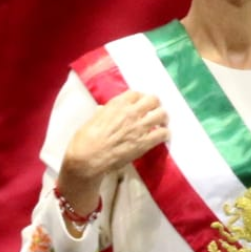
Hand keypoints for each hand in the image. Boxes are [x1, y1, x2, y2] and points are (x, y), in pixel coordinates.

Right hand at [57, 91, 169, 213]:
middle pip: (153, 100)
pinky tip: (162, 137)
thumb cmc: (85, 139)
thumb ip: (105, 112)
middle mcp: (131, 112)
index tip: (140, 104)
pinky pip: (163, 134)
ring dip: (163, 118)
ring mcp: (139, 127)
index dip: (140, 99)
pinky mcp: (144, 143)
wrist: (87, 158)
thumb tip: (106, 111)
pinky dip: (165, 134)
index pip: (136, 93)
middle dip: (155, 105)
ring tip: (161, 123)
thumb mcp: (94, 118)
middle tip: (154, 112)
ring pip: (162, 114)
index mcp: (117, 104)